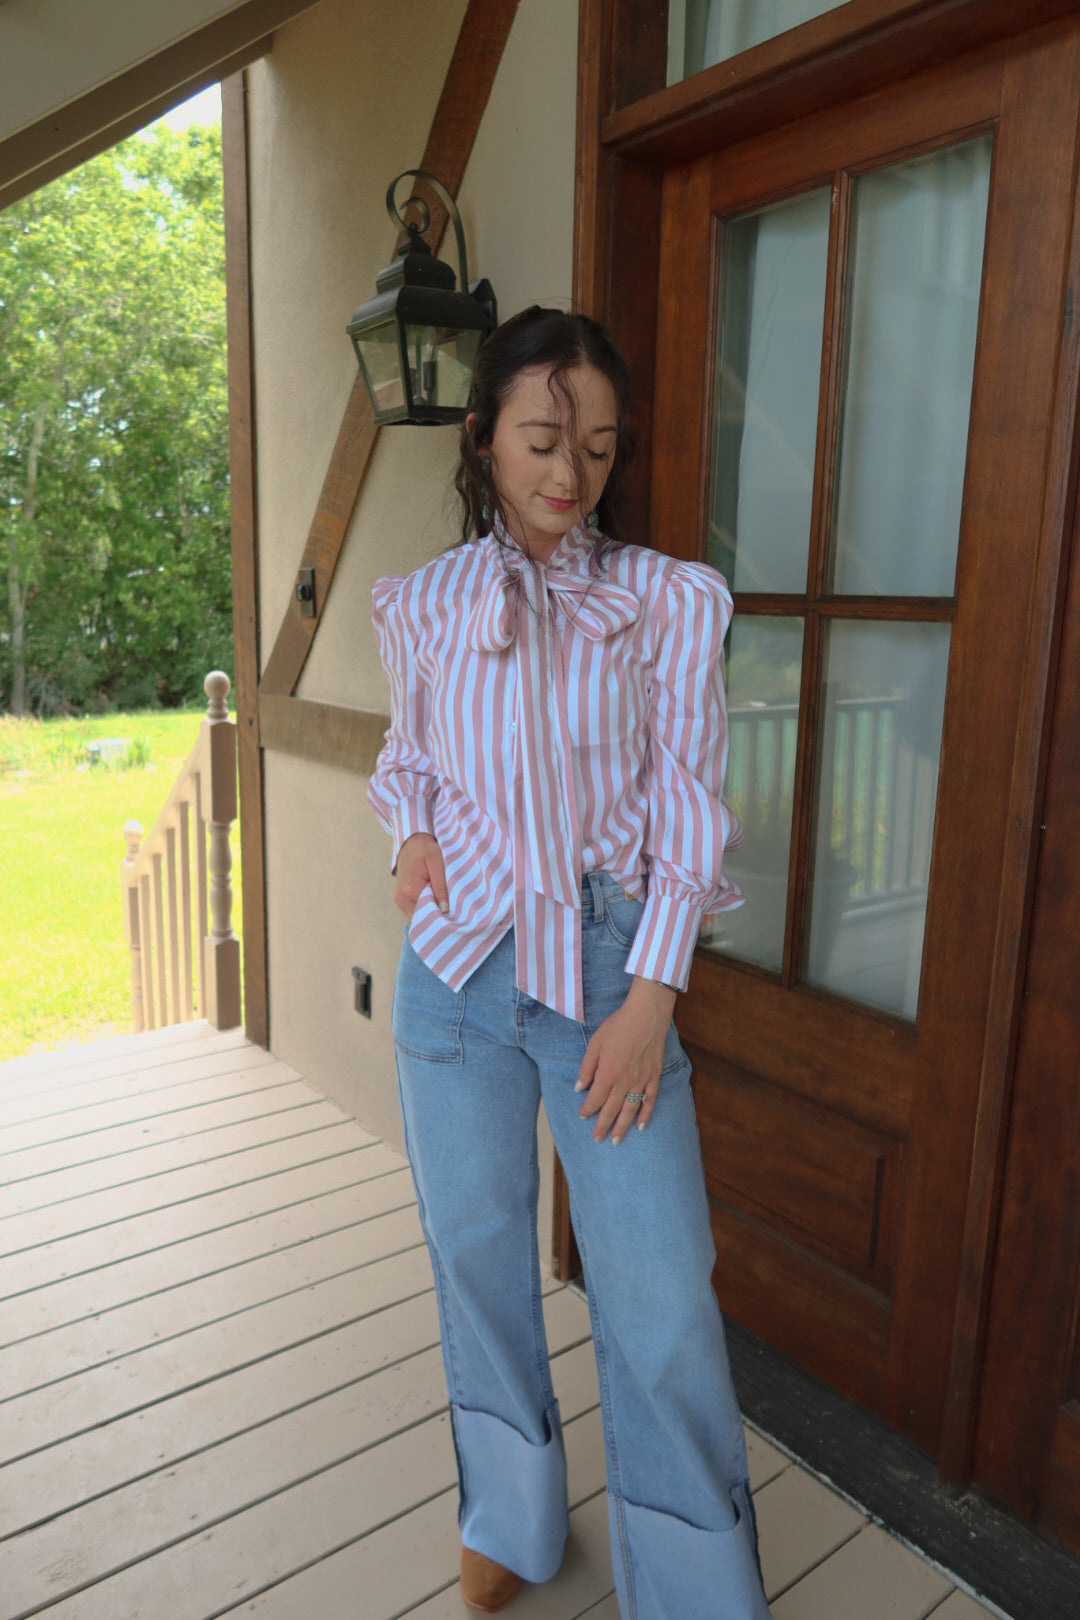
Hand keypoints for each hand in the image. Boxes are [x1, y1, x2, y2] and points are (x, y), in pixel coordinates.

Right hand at [394, 833, 448, 917]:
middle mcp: (402, 898)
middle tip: (452, 905)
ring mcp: (399, 901)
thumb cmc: (425, 850)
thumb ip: (441, 886)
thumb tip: (444, 909)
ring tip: (442, 900)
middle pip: (424, 915)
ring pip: (420, 916)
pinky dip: (425, 908)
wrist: (410, 844)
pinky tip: (433, 899)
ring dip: (431, 911)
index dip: (444, 912)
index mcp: (410, 889)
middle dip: (438, 913)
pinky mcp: (400, 901)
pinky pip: (415, 912)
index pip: (430, 911)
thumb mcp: (437, 862)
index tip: (456, 910)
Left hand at [576, 977, 677, 1144]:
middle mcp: (624, 1081)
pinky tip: (641, 1126)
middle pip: (611, 1109)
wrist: (646, 1015)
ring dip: (622, 1127)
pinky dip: (646, 1114)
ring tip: (616, 1141)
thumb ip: (586, 1068)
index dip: (587, 1109)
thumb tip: (579, 1088)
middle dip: (602, 1126)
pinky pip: (650, 1100)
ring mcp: (641, 1080)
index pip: (595, 1099)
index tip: (582, 1117)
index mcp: (607, 1073)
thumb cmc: (618, 1026)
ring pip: (630, 1110)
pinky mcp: (654, 1076)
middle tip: (597, 1140)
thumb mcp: (595, 1044)